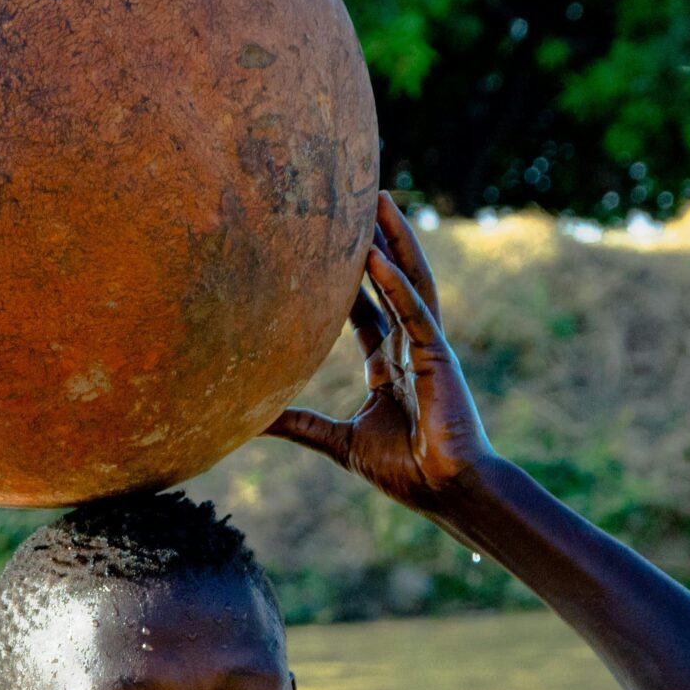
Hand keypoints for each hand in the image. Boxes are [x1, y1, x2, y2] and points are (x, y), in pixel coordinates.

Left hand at [264, 192, 496, 508]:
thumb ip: (296, 425)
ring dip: (396, 242)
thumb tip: (245, 423)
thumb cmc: (404, 470)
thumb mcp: (336, 441)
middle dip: (377, 240)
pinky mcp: (439, 360)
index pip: (367, 308)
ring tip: (380, 201)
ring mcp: (427, 350)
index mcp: (389, 365)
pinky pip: (417, 316)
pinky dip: (398, 287)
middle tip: (360, 197)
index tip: (331, 242)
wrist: (444, 492)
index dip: (351, 275)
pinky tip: (378, 260)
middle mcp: (409, 348)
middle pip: (392, 280)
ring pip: (411, 283)